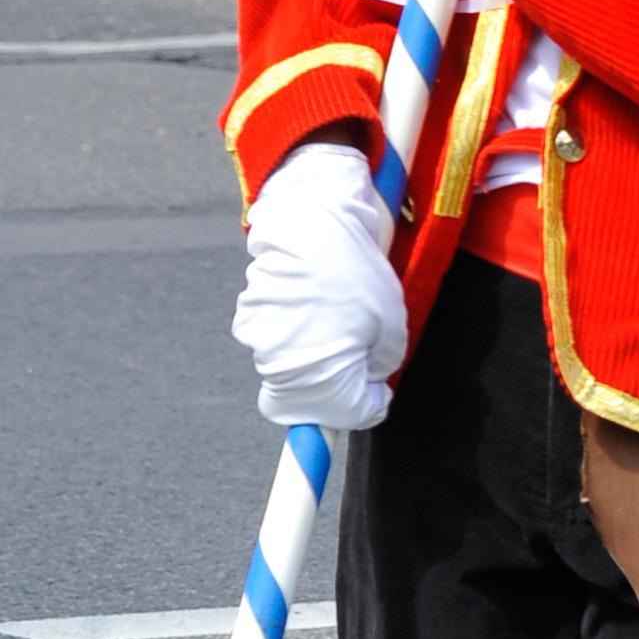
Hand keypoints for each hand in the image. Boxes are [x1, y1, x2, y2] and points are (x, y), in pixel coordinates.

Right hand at [231, 137, 407, 434]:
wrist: (310, 222)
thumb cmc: (355, 276)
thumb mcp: (391, 324)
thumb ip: (382, 361)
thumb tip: (370, 370)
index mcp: (325, 384)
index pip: (353, 416)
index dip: (374, 401)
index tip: (381, 385)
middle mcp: (284, 375)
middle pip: (314, 399)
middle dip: (339, 382)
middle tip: (360, 348)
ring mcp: (261, 345)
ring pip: (293, 368)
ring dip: (315, 353)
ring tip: (336, 312)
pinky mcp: (248, 316)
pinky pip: (275, 336)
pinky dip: (294, 326)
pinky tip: (312, 296)